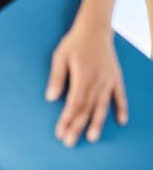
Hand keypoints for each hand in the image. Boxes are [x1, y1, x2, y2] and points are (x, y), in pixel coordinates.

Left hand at [46, 23, 127, 147]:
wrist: (95, 29)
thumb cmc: (74, 43)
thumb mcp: (60, 56)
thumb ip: (56, 78)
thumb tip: (50, 97)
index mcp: (82, 77)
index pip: (73, 104)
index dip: (66, 120)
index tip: (60, 132)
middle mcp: (97, 82)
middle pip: (86, 109)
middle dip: (77, 127)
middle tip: (69, 141)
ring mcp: (109, 81)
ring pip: (102, 106)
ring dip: (96, 123)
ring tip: (91, 138)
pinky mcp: (116, 78)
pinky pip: (120, 96)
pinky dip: (121, 109)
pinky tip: (121, 121)